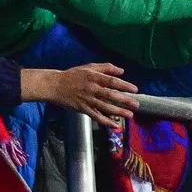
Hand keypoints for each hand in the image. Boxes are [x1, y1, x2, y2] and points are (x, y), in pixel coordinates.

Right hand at [21, 63, 139, 126]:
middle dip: (124, 101)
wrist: (54, 85)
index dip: (124, 85)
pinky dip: (105, 121)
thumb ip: (106, 68)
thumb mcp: (89, 67)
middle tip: (136, 105)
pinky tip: (115, 125)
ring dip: (118, 112)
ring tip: (130, 115)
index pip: (112, 82)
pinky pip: (96, 116)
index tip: (135, 90)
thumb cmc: (73, 75)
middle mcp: (92, 89)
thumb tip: (122, 71)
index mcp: (94, 78)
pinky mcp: (83, 109)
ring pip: (105, 107)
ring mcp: (87, 100)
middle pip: (110, 95)